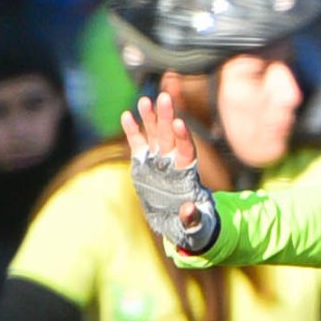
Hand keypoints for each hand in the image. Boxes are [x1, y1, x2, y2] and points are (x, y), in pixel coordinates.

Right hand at [121, 91, 220, 255]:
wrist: (175, 220)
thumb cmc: (189, 221)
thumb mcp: (193, 223)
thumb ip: (191, 216)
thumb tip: (189, 210)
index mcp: (186, 172)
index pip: (186, 150)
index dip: (183, 137)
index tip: (180, 123)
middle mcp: (172, 161)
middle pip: (170, 135)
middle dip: (167, 117)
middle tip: (164, 97)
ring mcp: (157, 159)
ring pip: (154, 134)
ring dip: (150, 117)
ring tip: (145, 100)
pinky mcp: (143, 162)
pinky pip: (138, 143)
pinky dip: (133, 130)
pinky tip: (127, 114)